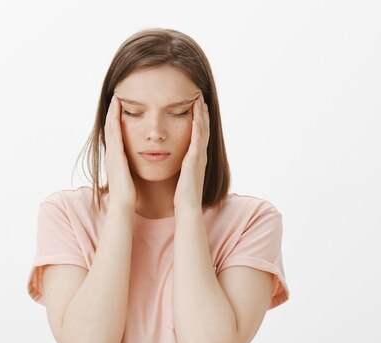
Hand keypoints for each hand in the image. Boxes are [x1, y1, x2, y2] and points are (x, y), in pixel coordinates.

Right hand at [105, 94, 136, 208]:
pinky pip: (114, 131)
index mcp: (116, 158)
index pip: (115, 134)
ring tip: (116, 96)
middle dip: (112, 111)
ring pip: (110, 126)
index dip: (116, 120)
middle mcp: (111, 153)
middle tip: (116, 95)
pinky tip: (118, 107)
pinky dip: (114, 118)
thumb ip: (131, 169)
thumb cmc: (128, 194)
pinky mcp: (115, 154)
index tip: (121, 106)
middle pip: (110, 127)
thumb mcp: (129, 177)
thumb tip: (136, 165)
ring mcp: (111, 152)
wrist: (123, 204)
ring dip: (113, 111)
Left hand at [174, 94, 209, 209]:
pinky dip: (198, 126)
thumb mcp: (182, 177)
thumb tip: (177, 163)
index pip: (198, 135)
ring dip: (201, 115)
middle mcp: (200, 156)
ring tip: (200, 100)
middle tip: (201, 97)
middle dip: (202, 113)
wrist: (188, 207)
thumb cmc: (183, 196)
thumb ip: (181, 168)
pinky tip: (196, 116)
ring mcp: (199, 157)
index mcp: (195, 159)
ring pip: (202, 131)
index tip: (196, 107)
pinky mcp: (194, 160)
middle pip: (203, 129)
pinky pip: (197, 139)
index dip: (199, 120)